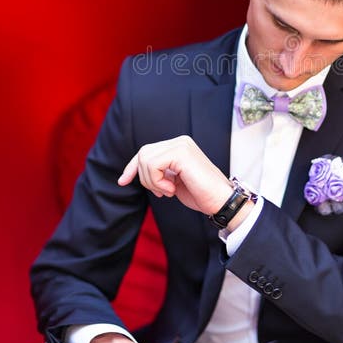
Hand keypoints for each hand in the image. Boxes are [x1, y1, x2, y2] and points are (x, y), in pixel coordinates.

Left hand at [118, 135, 232, 216]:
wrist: (220, 201)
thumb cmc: (201, 194)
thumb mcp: (174, 180)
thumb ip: (160, 171)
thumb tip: (138, 169)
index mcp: (178, 146)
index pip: (146, 151)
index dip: (132, 167)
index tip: (122, 181)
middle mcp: (179, 141)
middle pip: (143, 154)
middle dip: (143, 177)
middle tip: (161, 192)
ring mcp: (181, 145)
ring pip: (145, 160)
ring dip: (152, 182)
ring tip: (169, 191)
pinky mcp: (181, 153)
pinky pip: (153, 165)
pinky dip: (157, 182)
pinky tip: (172, 189)